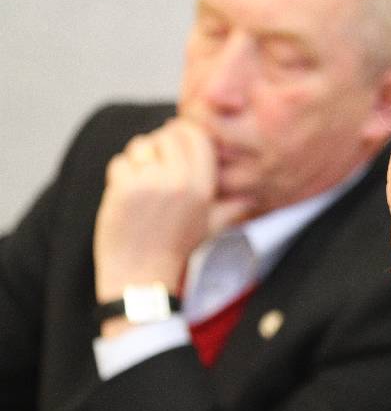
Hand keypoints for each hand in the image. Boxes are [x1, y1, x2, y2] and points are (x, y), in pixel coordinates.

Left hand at [94, 118, 252, 305]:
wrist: (143, 275)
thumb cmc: (176, 249)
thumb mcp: (210, 226)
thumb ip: (230, 207)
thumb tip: (251, 199)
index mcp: (204, 187)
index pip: (197, 136)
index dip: (182, 136)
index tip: (173, 150)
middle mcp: (182, 181)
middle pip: (167, 135)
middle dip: (158, 147)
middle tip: (154, 172)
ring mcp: (153, 183)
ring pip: (141, 146)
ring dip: (137, 162)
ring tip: (141, 189)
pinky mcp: (126, 188)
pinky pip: (120, 163)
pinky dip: (119, 177)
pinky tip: (126, 199)